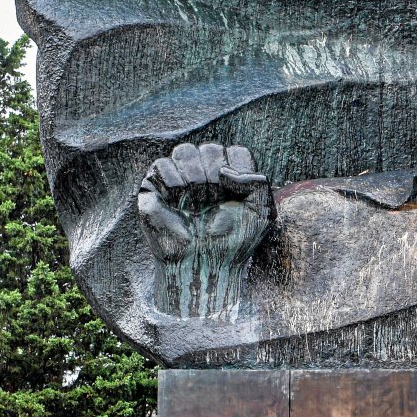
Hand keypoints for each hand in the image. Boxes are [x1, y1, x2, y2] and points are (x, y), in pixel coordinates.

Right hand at [137, 142, 274, 316]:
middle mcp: (205, 174)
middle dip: (215, 174)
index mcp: (231, 176)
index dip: (237, 172)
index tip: (236, 197)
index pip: (236, 152)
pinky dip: (173, 181)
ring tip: (197, 203)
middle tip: (214, 201)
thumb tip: (225, 170)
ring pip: (185, 151)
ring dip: (194, 176)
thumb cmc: (235, 243)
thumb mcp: (262, 213)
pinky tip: (178, 201)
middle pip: (210, 148)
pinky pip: (162, 165)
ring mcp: (180, 179)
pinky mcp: (154, 187)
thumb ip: (259, 182)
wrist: (205, 268)